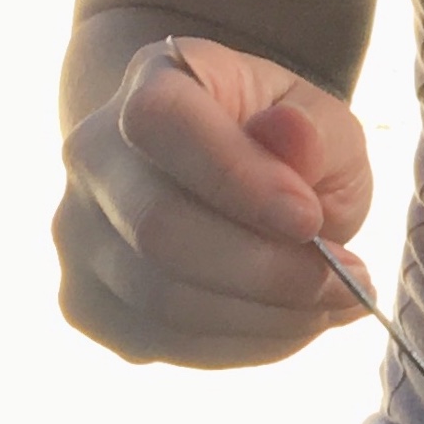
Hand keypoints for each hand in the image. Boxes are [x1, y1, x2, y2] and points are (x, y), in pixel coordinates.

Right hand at [55, 32, 375, 367]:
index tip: (309, 219)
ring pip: (160, 299)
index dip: (235, 177)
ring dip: (264, 315)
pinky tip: (292, 322)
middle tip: (344, 279)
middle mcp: (95, 153)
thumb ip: (315, 132)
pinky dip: (243, 343)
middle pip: (156, 228)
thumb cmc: (283, 147)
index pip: (163, 122)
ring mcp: (79, 233)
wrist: (224, 177)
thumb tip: (288, 134)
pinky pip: (163, 342)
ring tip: (333, 303)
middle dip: (264, 268)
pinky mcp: (86, 302)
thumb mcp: (323, 124)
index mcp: (154, 80)